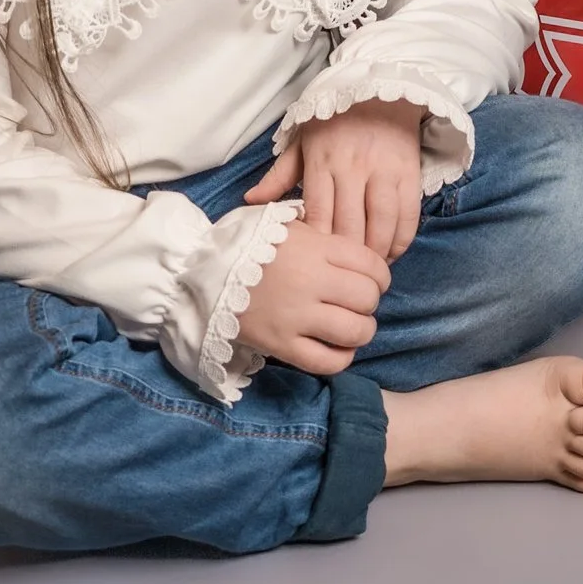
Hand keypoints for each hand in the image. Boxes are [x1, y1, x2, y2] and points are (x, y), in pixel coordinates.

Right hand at [237, 214, 390, 373]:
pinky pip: (327, 361)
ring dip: (362, 330)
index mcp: (316, 248)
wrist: (202, 272)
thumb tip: (352, 247)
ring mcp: (297, 316)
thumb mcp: (285, 222)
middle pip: (368, 298)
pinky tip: (338, 348)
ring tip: (352, 327)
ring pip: (356, 331)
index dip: (380, 276)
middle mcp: (312, 281)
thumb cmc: (246, 243)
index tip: (372, 281)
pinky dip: (342, 358)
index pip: (372, 265)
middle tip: (357, 303)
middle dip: (370, 302)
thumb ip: (321, 233)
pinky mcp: (282, 345)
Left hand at [245, 98, 427, 259]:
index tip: (317, 264)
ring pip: (380, 224)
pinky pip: (407, 215)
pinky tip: (391, 253)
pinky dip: (401, 240)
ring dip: (375, 253)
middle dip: (346, 258)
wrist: (381, 91)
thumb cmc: (335, 121)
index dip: (319, 245)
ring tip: (368, 270)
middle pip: (349, 226)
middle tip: (343, 277)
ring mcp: (384, 171)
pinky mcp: (409, 172)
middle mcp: (353, 168)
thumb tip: (250, 201)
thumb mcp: (302, 142)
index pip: (319, 214)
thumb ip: (278, 175)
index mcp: (322, 162)